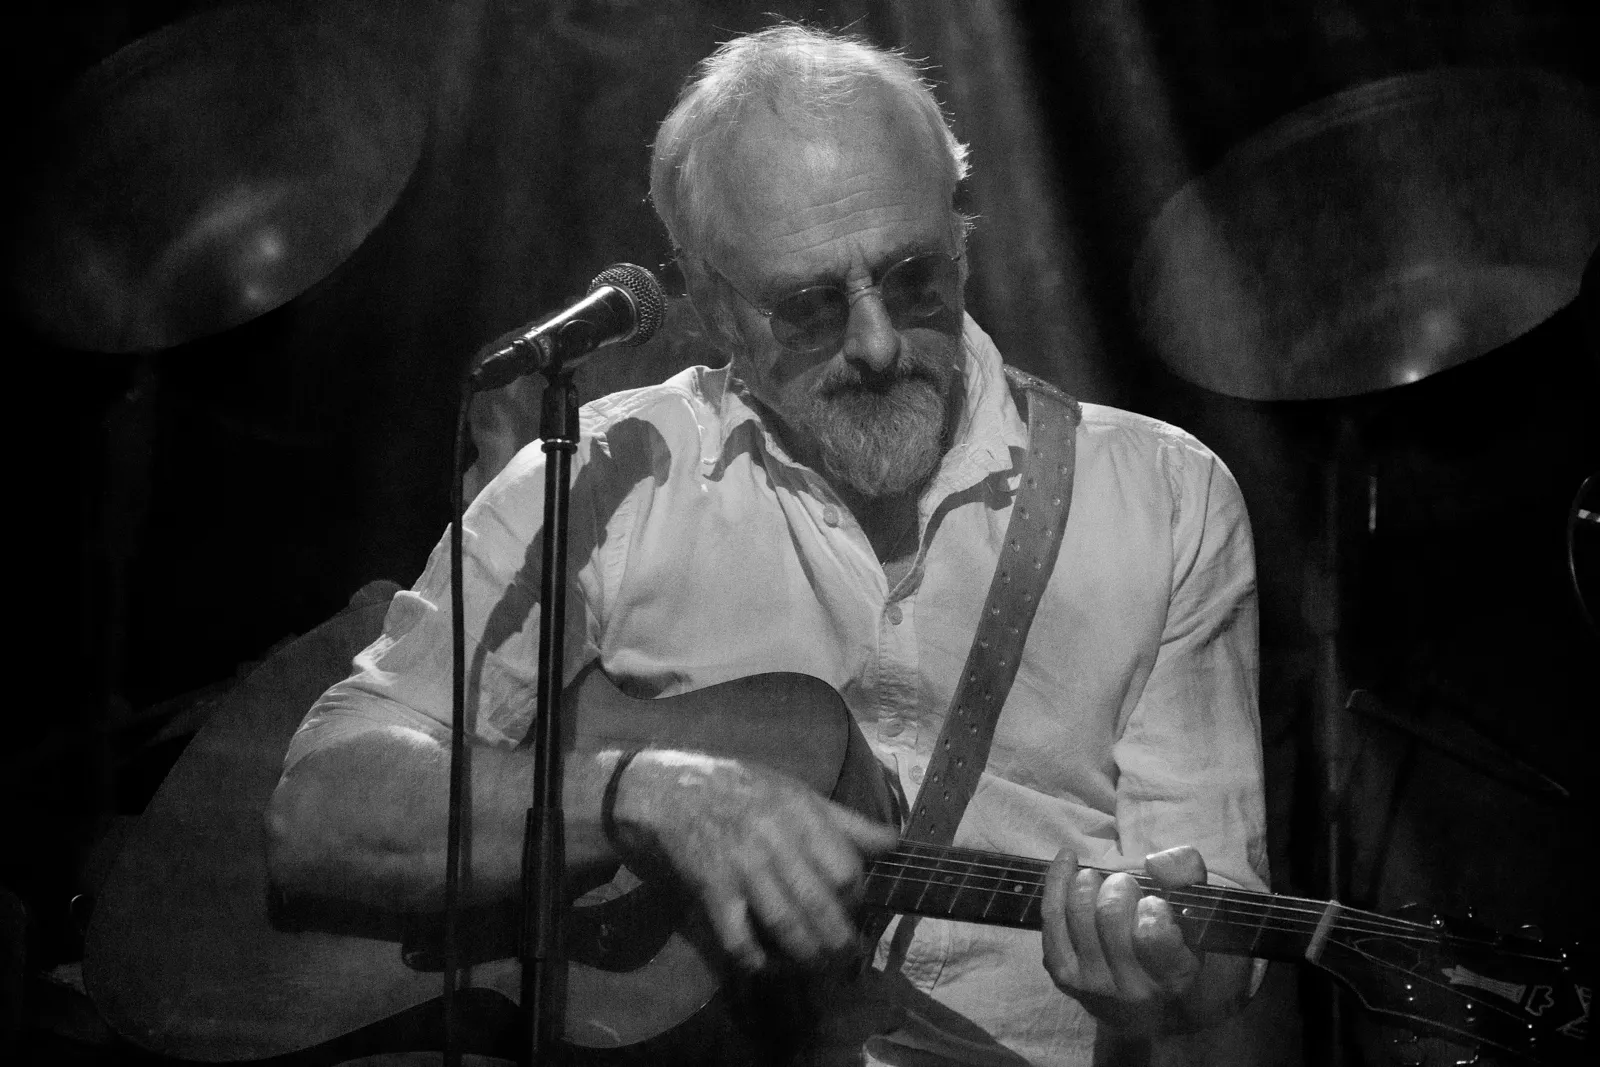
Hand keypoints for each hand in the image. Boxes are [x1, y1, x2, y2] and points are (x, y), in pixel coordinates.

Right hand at [609, 750, 898, 970]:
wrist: (673, 790)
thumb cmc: (744, 790)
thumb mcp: (798, 793)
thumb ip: (846, 822)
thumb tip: (895, 842)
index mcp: (801, 816)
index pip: (845, 871)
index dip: (857, 895)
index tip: (856, 905)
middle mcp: (775, 843)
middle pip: (820, 905)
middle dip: (840, 941)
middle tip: (849, 955)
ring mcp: (742, 870)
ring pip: (785, 927)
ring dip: (808, 956)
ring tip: (821, 967)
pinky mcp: (712, 891)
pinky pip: (738, 939)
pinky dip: (756, 960)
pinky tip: (768, 965)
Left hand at [1040, 845, 1205, 1028]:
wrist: (1143, 1009)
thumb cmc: (1174, 951)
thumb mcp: (1199, 916)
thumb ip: (1187, 877)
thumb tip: (1155, 862)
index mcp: (1173, 977)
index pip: (1153, 935)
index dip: (1152, 908)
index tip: (1154, 903)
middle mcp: (1131, 988)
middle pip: (1110, 915)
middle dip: (1119, 887)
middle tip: (1127, 888)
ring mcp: (1091, 982)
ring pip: (1079, 910)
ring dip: (1090, 883)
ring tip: (1101, 883)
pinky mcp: (1061, 972)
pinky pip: (1052, 916)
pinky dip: (1058, 880)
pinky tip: (1068, 859)